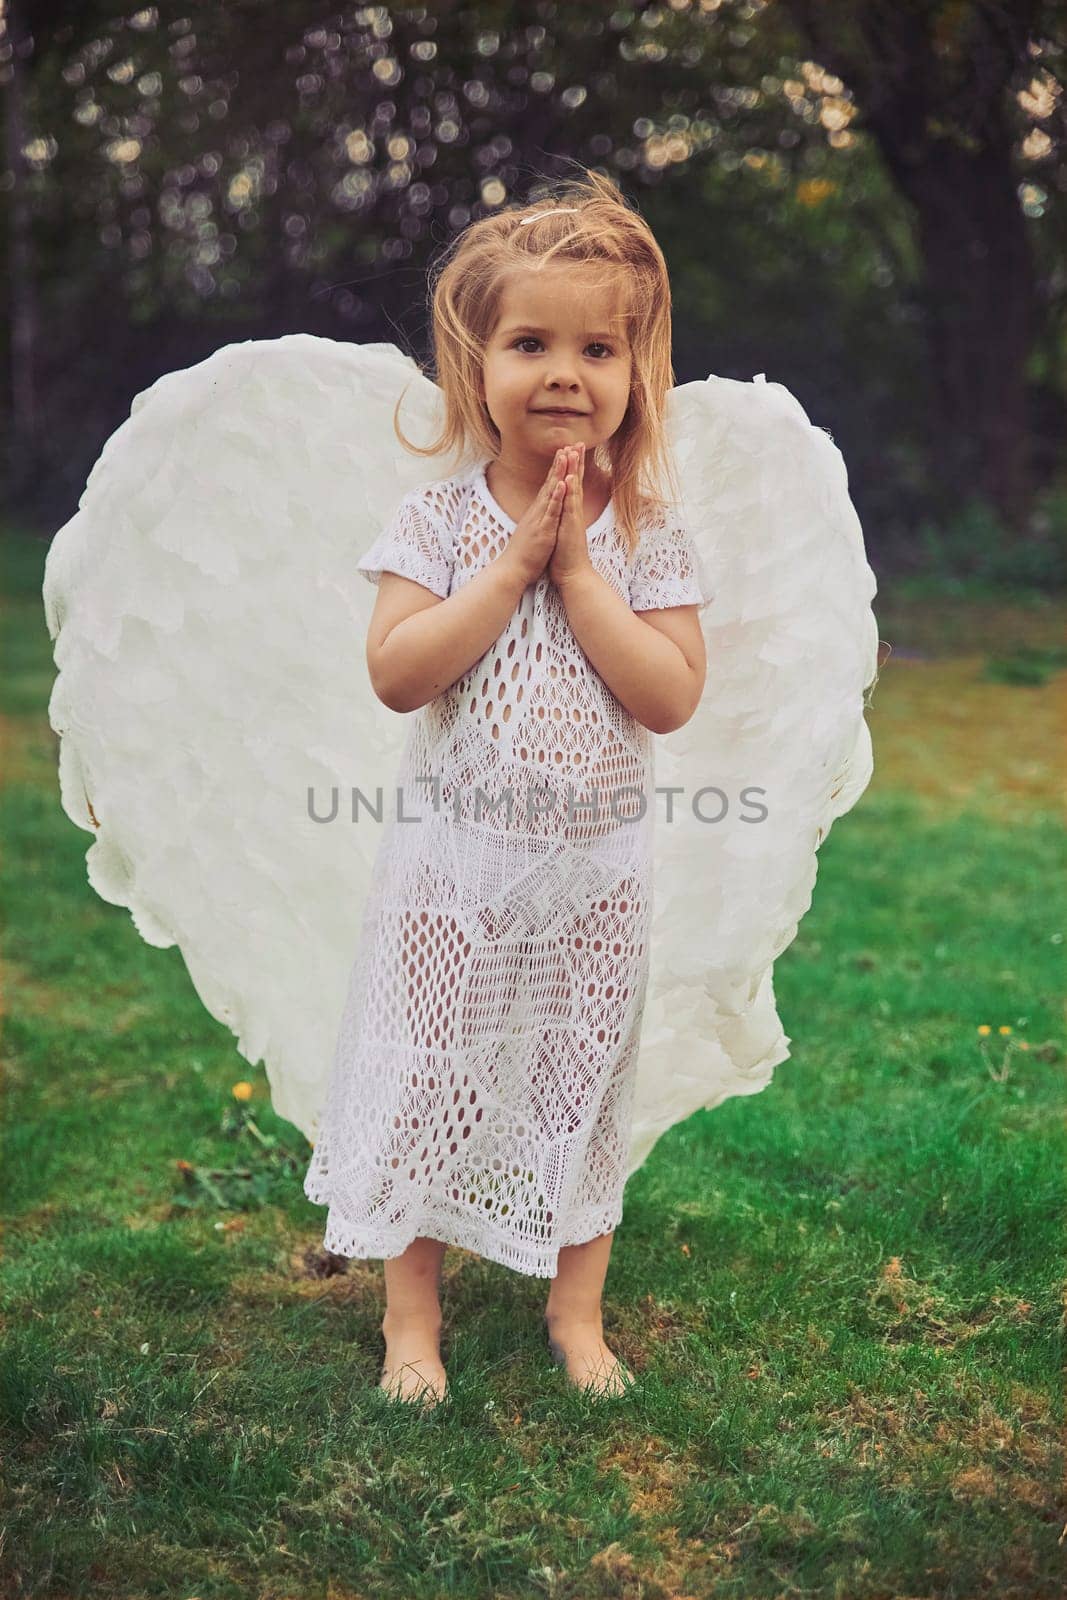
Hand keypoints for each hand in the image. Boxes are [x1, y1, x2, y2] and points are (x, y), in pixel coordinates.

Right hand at [499, 447, 567, 586]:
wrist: (513, 570)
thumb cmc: (523, 554)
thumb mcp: (533, 531)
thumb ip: (537, 519)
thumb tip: (539, 512)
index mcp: (538, 512)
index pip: (548, 485)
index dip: (557, 469)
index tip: (564, 452)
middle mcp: (537, 511)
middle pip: (550, 482)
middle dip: (559, 463)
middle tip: (568, 443)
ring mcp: (539, 519)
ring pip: (550, 491)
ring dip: (557, 473)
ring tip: (565, 455)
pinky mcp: (543, 530)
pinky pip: (551, 511)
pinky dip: (556, 497)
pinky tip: (561, 484)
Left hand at [547, 443, 595, 589]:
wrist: (572, 574)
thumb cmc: (565, 556)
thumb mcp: (562, 532)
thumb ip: (563, 519)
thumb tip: (562, 511)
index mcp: (569, 511)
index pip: (571, 485)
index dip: (571, 468)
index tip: (570, 451)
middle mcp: (573, 511)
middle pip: (576, 481)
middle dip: (576, 461)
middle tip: (578, 442)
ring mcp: (573, 517)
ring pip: (574, 489)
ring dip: (575, 470)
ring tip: (574, 451)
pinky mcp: (571, 526)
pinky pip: (571, 506)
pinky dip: (571, 491)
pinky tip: (571, 478)